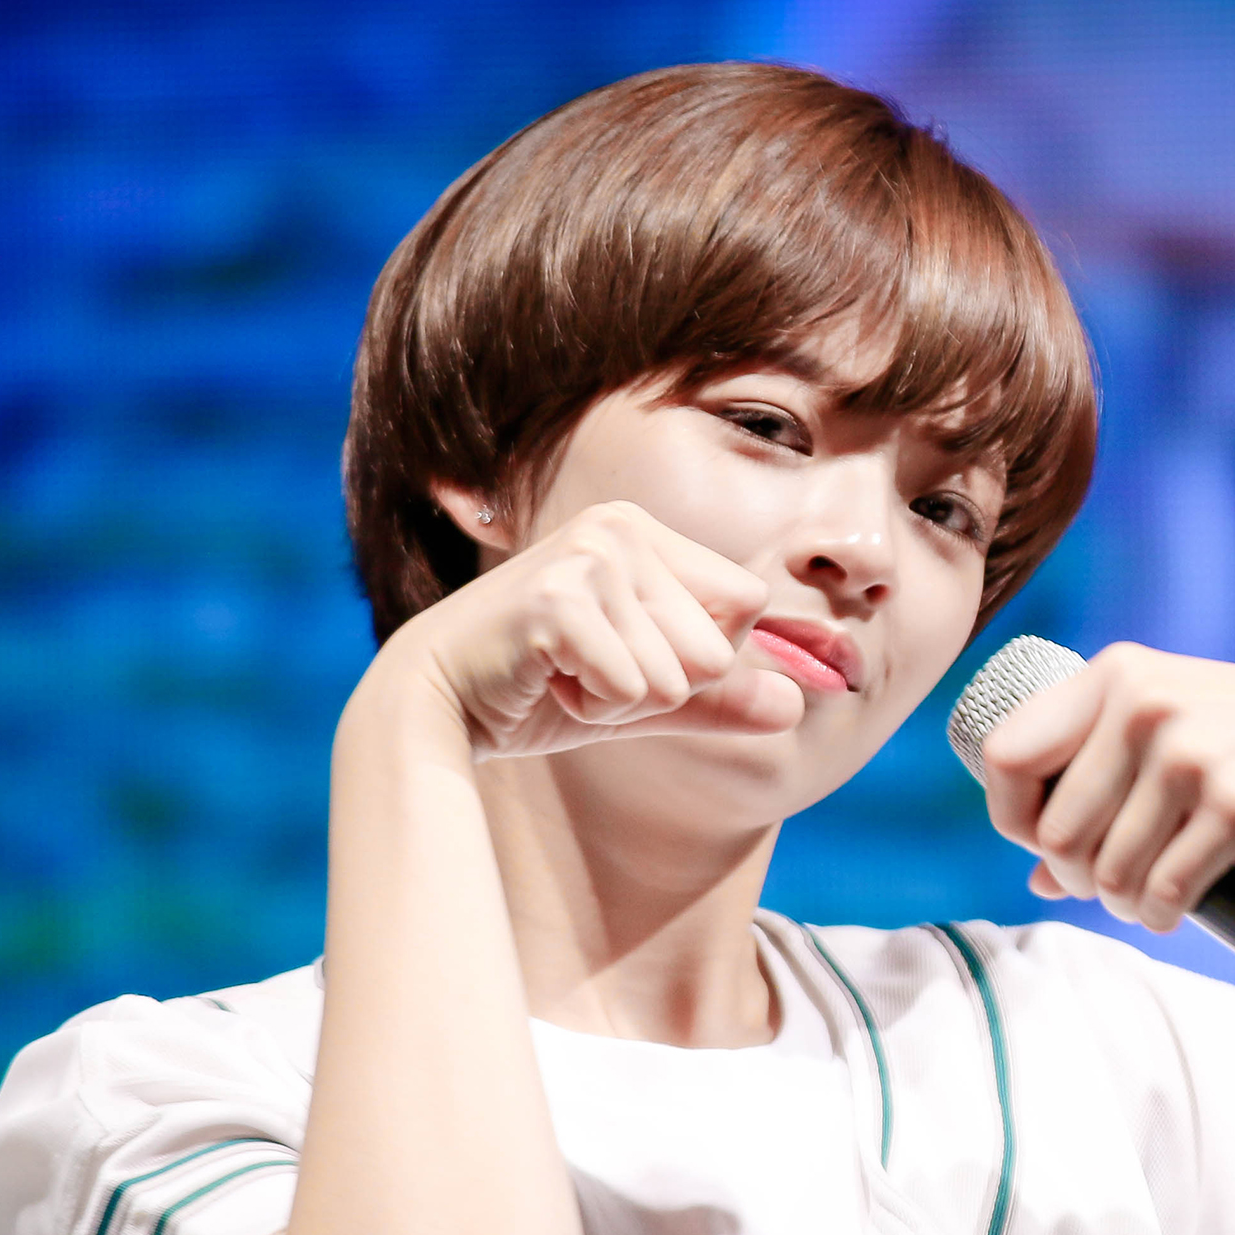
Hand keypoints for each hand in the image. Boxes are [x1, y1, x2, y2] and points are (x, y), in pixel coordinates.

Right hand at [380, 501, 800, 759]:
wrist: (436, 702)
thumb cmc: (539, 692)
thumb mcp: (642, 696)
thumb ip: (717, 700)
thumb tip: (798, 705)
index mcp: (647, 532)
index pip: (746, 606)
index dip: (698, 659)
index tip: (625, 656)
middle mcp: (621, 528)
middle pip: (718, 646)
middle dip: (659, 688)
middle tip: (587, 671)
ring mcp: (588, 557)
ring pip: (675, 675)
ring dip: (621, 700)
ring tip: (562, 675)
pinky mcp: (557, 600)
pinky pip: (632, 688)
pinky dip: (592, 707)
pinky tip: (543, 682)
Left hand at [973, 642, 1234, 930]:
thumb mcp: (1168, 735)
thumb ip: (1096, 787)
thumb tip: (1036, 877)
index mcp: (1114, 673)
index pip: (1004, 759)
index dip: (1016, 819)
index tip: (1051, 841)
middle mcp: (1143, 701)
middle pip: (1056, 834)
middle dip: (1081, 879)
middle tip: (1117, 884)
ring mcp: (1190, 750)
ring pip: (1107, 874)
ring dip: (1126, 904)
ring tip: (1151, 896)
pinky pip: (1164, 891)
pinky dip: (1163, 915)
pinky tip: (1177, 908)